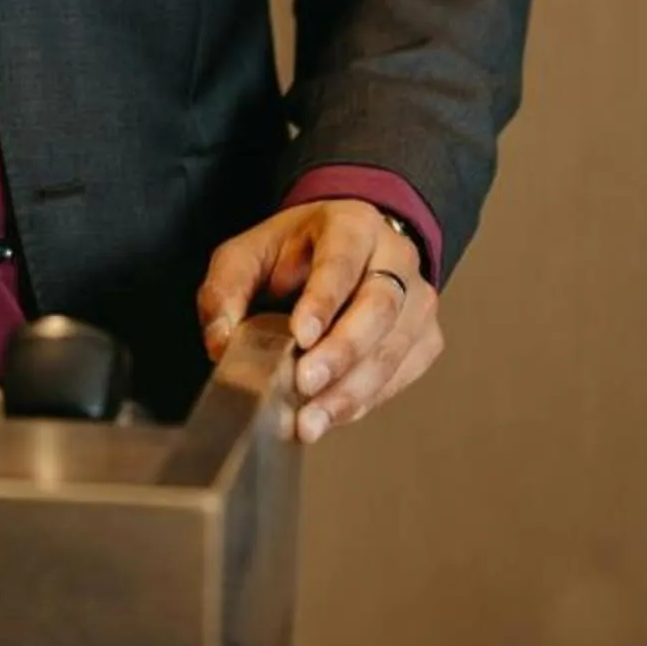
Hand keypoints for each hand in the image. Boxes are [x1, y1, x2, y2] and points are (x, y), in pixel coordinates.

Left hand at [197, 198, 442, 443]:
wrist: (344, 251)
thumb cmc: (293, 253)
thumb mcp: (246, 255)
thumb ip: (225, 291)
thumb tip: (221, 343)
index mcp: (352, 224)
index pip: (343, 260)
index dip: (324, 300)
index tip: (300, 336)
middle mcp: (396, 257)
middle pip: (379, 307)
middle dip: (341, 352)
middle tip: (305, 385)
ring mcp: (418, 299)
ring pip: (395, 347)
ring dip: (352, 390)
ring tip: (312, 421)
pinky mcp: (425, 336)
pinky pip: (401, 374)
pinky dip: (366, 400)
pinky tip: (333, 415)